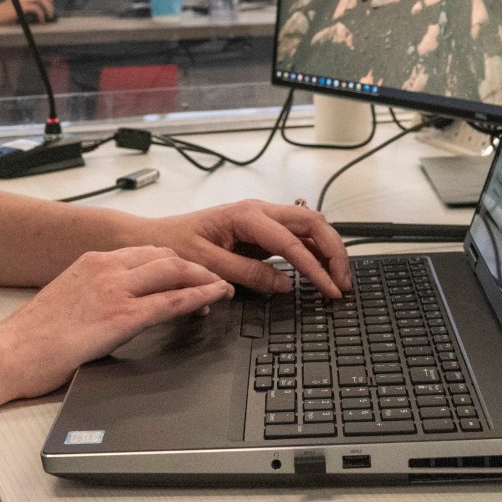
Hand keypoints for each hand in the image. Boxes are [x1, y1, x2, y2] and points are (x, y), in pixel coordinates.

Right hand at [0, 0, 53, 23]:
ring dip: (47, 8)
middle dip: (49, 3)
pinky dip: (41, 14)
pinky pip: (36, 8)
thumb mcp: (15, 6)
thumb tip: (36, 10)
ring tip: (48, 16)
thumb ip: (24, 5)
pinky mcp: (21, 6)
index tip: (50, 3)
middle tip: (51, 12)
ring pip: (40, 0)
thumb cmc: (3, 13)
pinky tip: (41, 20)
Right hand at [0, 246, 231, 397]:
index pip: (145, 252)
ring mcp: (116, 290)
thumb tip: (110, 306)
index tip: (187, 273)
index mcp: (92, 261)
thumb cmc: (32, 336)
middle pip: (166, 256)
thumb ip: (93, 294)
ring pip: (175, 271)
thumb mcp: (66, 299)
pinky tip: (215, 298)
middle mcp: (107, 268)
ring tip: (223, 288)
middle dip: (195, 266)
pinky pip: (172, 301)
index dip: (173, 263)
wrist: (12, 351)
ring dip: (205, 278)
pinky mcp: (122, 316)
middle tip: (213, 279)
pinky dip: (200, 296)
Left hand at [139, 200, 352, 298]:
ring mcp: (264, 219)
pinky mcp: (263, 230)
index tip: (329, 290)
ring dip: (329, 251)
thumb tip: (284, 284)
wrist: (158, 236)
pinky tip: (322, 271)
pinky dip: (316, 252)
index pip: (292, 242)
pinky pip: (298, 236)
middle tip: (343, 284)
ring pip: (310, 226)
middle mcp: (260, 211)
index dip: (315, 268)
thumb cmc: (176, 245)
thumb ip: (248, 274)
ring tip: (338, 280)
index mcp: (247, 215)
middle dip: (334, 252)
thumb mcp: (208, 265)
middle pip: (313, 223)